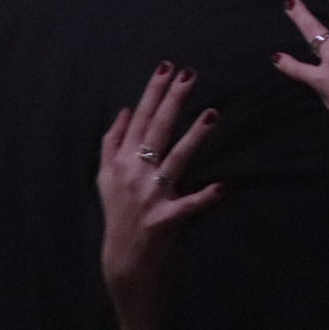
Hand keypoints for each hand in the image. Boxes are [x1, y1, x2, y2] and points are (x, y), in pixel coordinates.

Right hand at [98, 63, 223, 293]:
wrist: (123, 263)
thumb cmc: (119, 216)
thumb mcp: (106, 179)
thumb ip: (111, 144)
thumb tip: (123, 111)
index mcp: (120, 162)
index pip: (138, 119)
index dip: (152, 92)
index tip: (167, 67)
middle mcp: (133, 175)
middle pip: (155, 130)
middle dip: (172, 100)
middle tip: (189, 74)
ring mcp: (149, 197)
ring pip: (175, 160)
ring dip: (194, 137)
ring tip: (212, 114)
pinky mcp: (164, 220)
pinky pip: (189, 206)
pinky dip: (205, 198)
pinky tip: (223, 188)